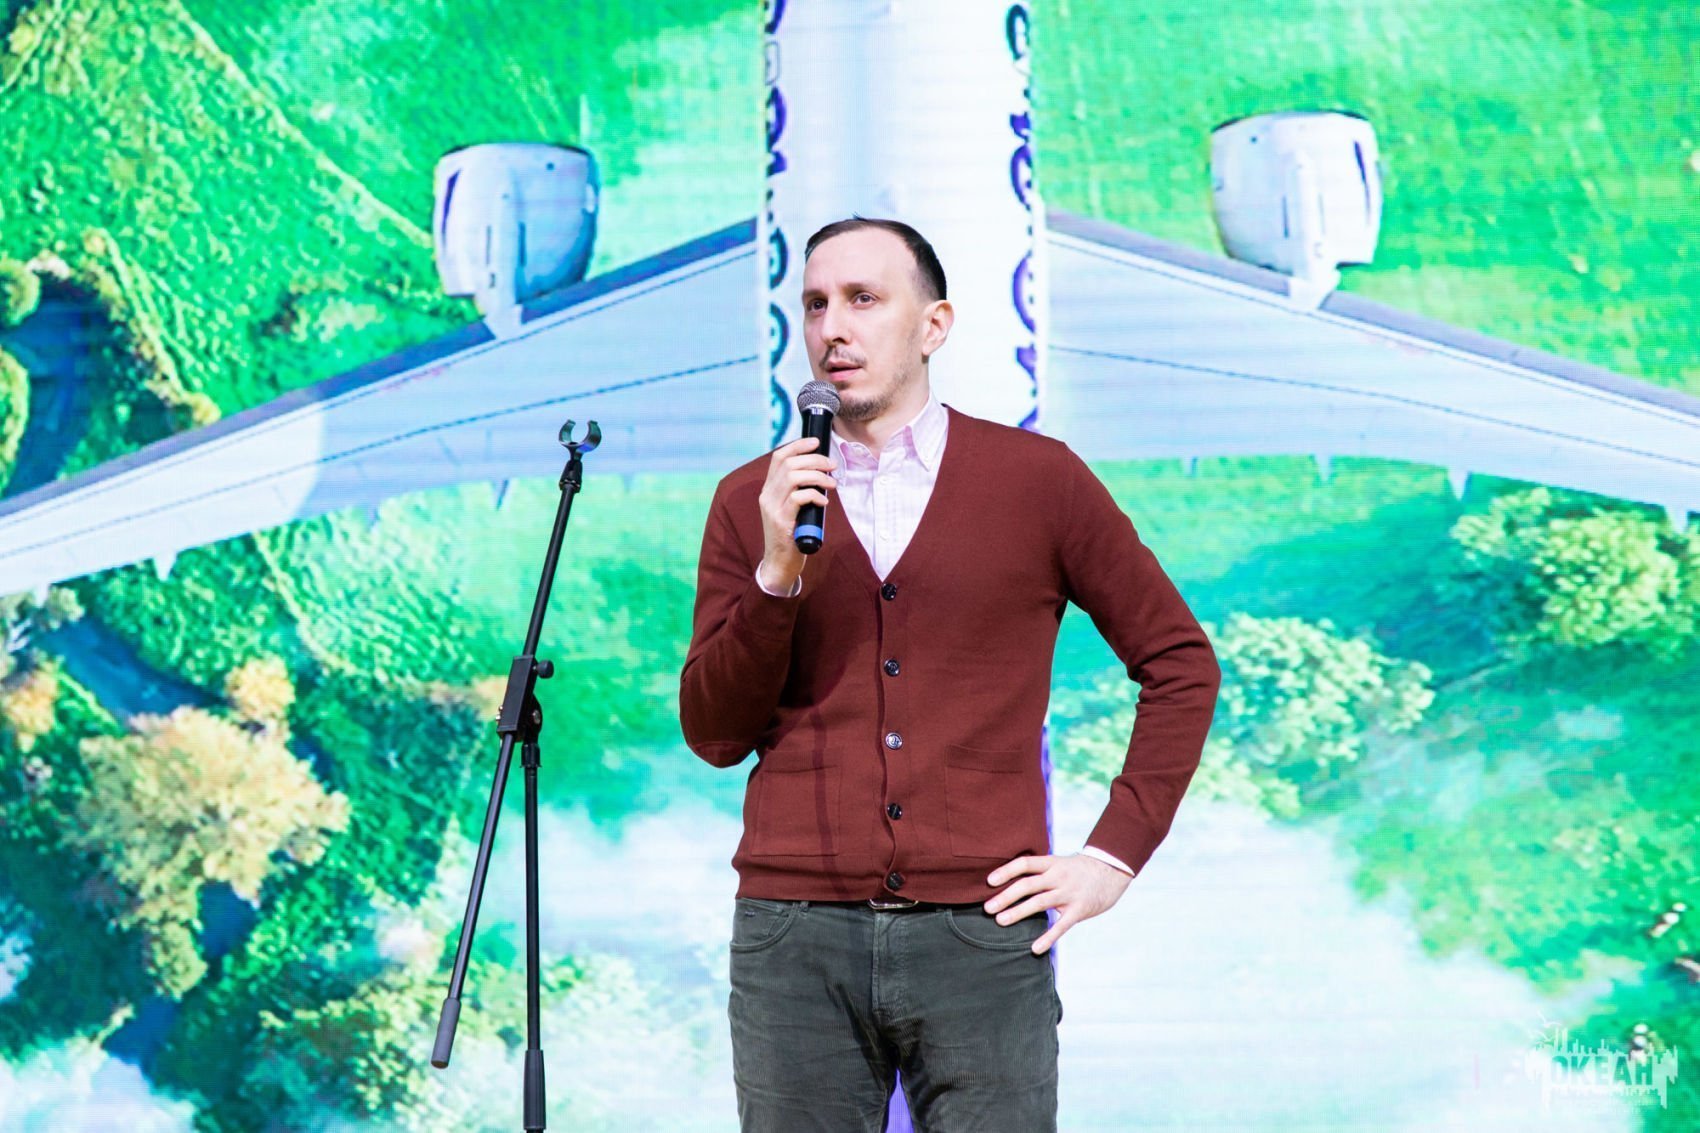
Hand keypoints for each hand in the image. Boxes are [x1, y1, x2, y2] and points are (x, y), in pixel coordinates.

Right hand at [757, 435, 835, 592]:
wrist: (779, 563)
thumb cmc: (791, 534)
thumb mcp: (791, 508)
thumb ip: (798, 491)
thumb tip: (821, 473)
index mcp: (768, 489)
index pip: (778, 457)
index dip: (798, 445)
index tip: (816, 442)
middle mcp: (767, 495)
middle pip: (789, 463)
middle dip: (814, 460)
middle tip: (832, 466)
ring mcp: (772, 508)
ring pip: (793, 477)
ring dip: (817, 476)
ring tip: (832, 483)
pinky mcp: (781, 521)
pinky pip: (799, 498)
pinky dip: (815, 495)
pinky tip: (824, 502)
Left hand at [984, 853, 1131, 953]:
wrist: (1113, 870)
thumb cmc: (1081, 869)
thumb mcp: (1060, 863)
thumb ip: (1041, 872)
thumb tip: (1014, 881)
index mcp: (1052, 863)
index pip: (1025, 864)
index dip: (1006, 871)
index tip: (989, 881)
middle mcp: (1058, 876)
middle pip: (1027, 885)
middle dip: (1005, 896)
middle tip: (988, 908)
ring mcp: (1069, 893)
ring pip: (1039, 903)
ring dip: (1018, 912)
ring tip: (1001, 921)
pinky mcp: (1080, 910)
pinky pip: (1061, 926)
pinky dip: (1048, 937)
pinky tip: (1035, 948)